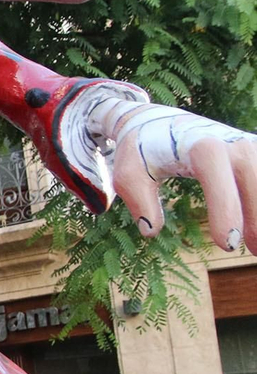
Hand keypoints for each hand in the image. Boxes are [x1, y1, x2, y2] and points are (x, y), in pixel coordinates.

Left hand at [101, 105, 256, 250]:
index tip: (227, 245)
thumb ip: (138, 200)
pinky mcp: (256, 153)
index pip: (218, 178)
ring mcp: (250, 147)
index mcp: (201, 147)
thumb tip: (150, 230)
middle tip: (253, 252)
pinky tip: (256, 231)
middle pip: (256, 181)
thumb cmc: (144, 151)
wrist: (162, 122)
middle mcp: (233, 144)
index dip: (226, 210)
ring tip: (256, 248)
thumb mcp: (129, 173)